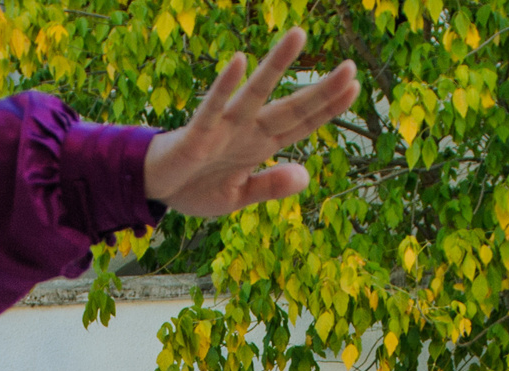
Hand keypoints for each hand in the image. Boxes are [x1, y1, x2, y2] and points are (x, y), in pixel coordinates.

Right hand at [143, 31, 358, 218]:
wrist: (154, 189)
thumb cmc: (195, 187)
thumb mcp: (238, 196)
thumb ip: (270, 186)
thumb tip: (306, 176)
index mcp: (260, 146)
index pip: (301, 124)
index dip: (327, 108)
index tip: (354, 88)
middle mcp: (247, 130)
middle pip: (289, 108)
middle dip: (319, 91)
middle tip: (350, 68)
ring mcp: (224, 129)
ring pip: (255, 94)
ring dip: (276, 66)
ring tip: (298, 36)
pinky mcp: (197, 134)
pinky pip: (213, 107)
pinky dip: (226, 86)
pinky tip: (242, 61)